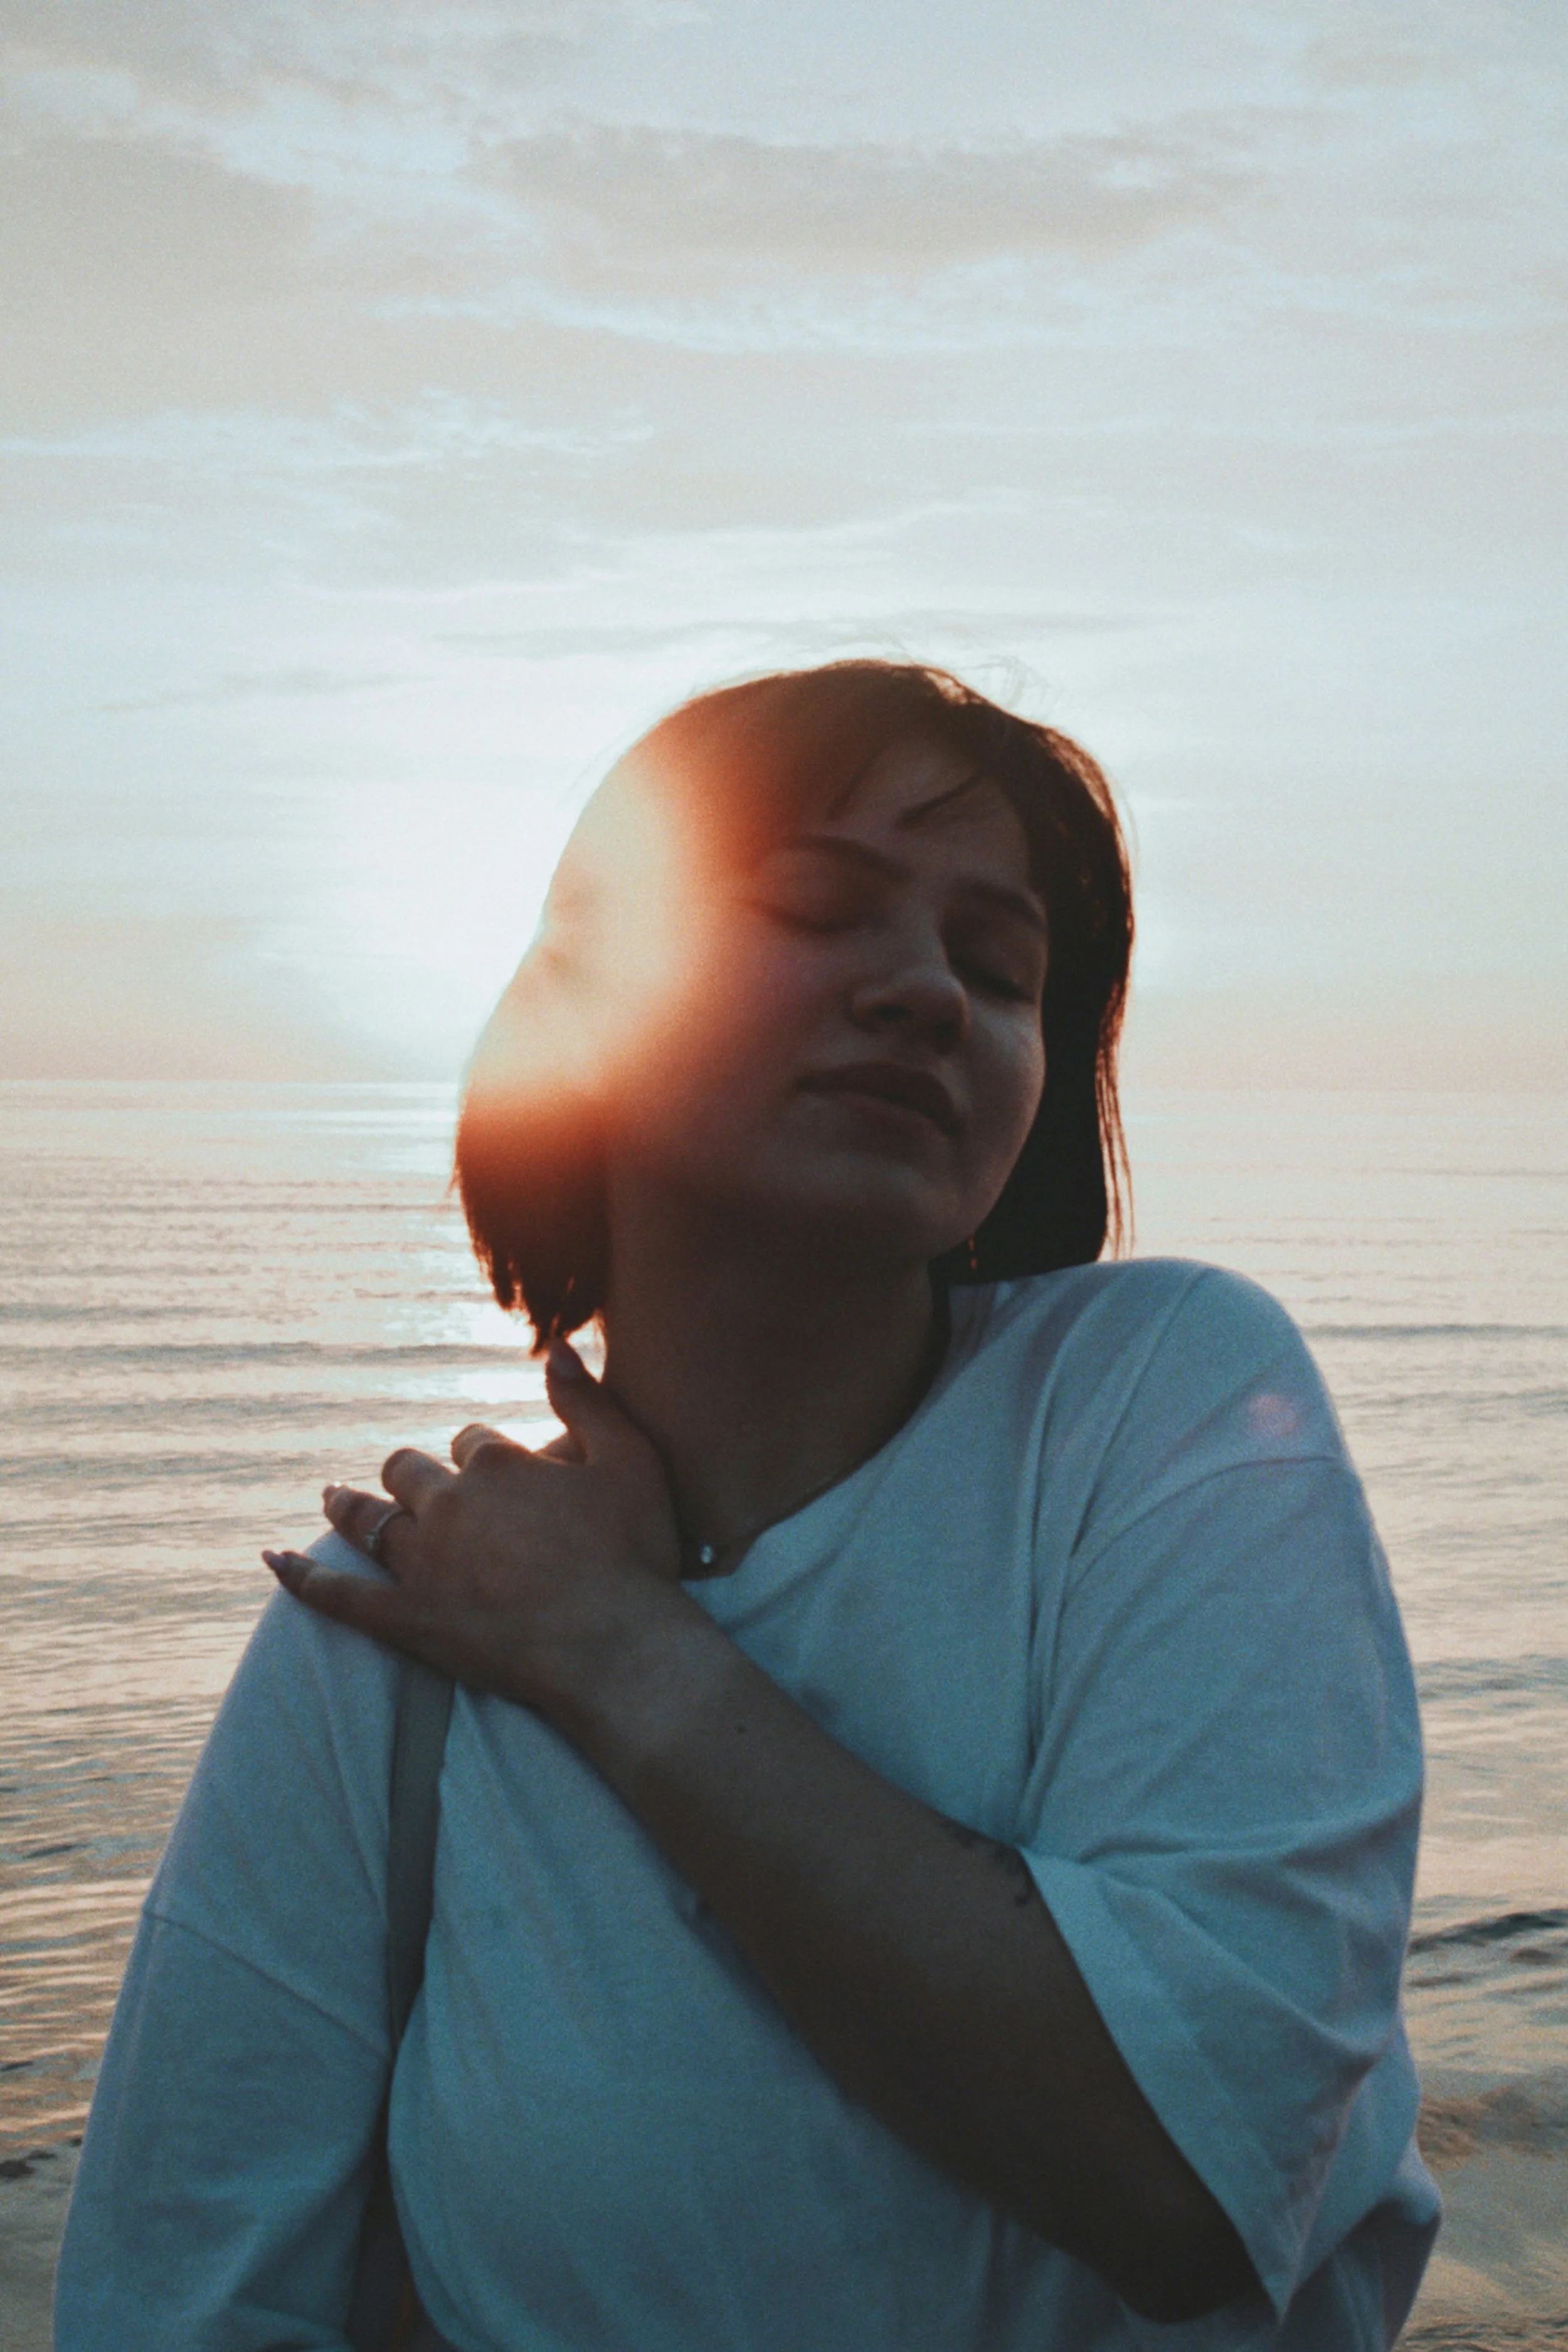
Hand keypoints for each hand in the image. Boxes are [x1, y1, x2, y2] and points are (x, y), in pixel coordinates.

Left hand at [262, 1338, 686, 1711]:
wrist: (616, 1646)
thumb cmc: (635, 1553)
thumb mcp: (631, 1458)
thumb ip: (588, 1399)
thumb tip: (556, 1346)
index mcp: (497, 1465)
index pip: (472, 1441)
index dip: (481, 1452)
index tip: (495, 1469)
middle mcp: (449, 1506)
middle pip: (409, 1473)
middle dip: (406, 1472)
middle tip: (404, 1480)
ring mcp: (423, 1565)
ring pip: (369, 1523)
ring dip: (348, 1506)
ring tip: (333, 1496)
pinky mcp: (408, 1621)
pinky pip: (339, 1596)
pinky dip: (300, 1578)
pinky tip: (270, 1560)